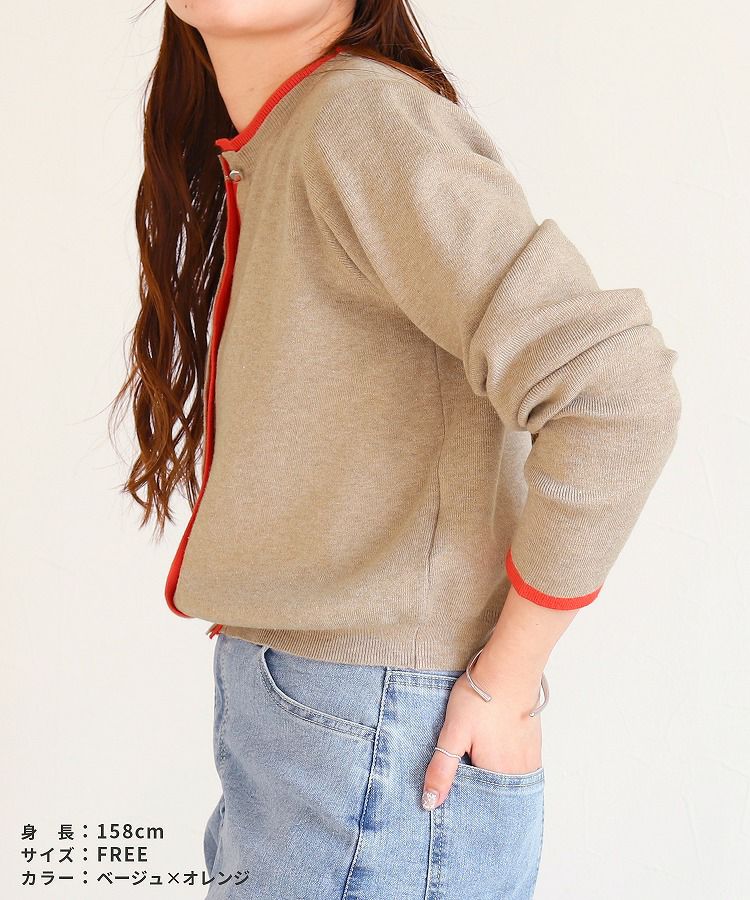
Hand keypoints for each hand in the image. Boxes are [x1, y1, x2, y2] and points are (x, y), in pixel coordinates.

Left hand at [420, 658, 543, 810]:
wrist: (509, 669)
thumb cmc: (479, 699)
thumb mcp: (453, 733)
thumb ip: (442, 770)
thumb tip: (430, 803)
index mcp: (497, 775)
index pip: (481, 805)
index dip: (466, 805)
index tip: (453, 800)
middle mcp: (518, 773)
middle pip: (497, 797)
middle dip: (481, 796)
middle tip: (465, 781)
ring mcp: (530, 759)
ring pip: (510, 783)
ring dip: (495, 782)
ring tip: (478, 768)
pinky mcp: (534, 744)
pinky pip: (521, 769)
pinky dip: (507, 769)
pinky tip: (495, 755)